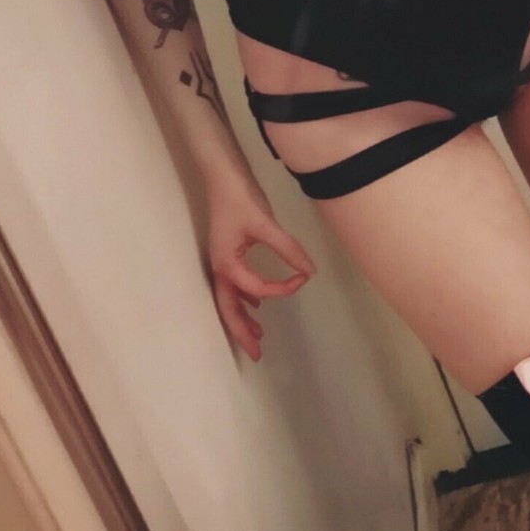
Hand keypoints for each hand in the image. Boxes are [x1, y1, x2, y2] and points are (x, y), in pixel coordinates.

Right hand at [204, 177, 315, 360]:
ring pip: (230, 299)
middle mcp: (220, 268)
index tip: (301, 278)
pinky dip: (245, 298)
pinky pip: (234, 285)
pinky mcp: (227, 253)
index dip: (281, 289)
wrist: (222, 176)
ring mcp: (221, 261)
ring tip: (258, 335)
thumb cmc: (240, 198)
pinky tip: (257, 305)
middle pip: (229, 308)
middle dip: (242, 332)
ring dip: (242, 318)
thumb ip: (288, 248)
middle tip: (256, 354)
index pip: (256, 288)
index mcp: (227, 264)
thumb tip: (309, 270)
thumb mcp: (266, 224)